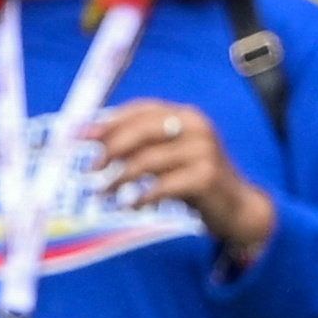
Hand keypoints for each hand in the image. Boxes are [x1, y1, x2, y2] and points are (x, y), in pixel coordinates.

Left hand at [94, 94, 275, 265]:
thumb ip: (139, 143)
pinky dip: (142, 197)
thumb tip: (90, 136)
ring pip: (148, 160)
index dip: (108, 121)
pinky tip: (131, 206)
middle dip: (110, 148)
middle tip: (90, 169)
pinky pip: (163, 185)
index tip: (79, 136)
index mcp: (185, 114)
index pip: (140, 109)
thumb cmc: (193, 179)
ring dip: (119, 179)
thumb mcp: (168, 156)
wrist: (237, 207)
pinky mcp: (207, 176)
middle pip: (142, 130)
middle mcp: (197, 126)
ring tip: (103, 194)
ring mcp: (204, 150)